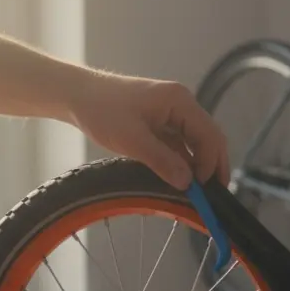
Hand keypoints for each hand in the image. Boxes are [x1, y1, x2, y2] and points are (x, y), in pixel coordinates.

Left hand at [65, 71, 228, 190]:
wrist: (76, 95)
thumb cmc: (102, 111)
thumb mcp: (132, 140)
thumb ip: (162, 161)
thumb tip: (188, 183)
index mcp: (180, 102)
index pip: (210, 135)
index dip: (211, 164)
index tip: (203, 190)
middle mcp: (182, 105)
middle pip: (209, 138)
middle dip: (213, 166)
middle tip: (213, 195)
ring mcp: (173, 113)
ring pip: (196, 142)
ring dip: (199, 165)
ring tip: (199, 191)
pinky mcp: (162, 121)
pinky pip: (181, 144)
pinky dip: (184, 161)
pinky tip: (182, 178)